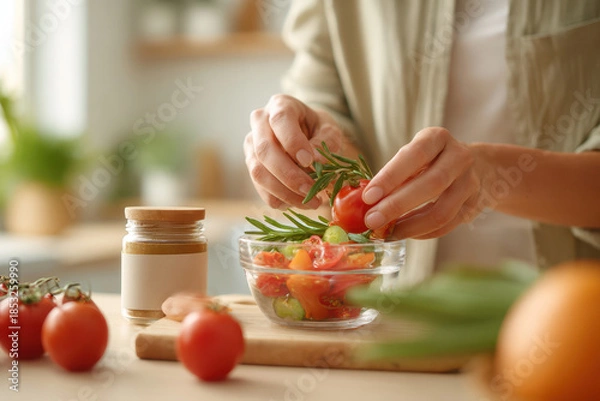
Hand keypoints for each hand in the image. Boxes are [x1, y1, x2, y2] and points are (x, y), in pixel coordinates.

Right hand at [244, 94, 353, 209]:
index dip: (293, 142)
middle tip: (312, 190)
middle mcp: (260, 122)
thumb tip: (315, 162)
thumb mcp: (330, 130)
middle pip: (265, 150)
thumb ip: (326, 142)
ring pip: (258, 172)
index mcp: (281, 105)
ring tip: (311, 202)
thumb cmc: (319, 130)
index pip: (280, 120)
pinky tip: (298, 202)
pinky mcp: (252, 166)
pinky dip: (279, 199)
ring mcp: (251, 145)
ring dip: (284, 192)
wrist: (307, 136)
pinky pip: (259, 188)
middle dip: (289, 175)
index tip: (309, 161)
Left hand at [362, 127, 483, 238]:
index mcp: (437, 138)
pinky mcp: (474, 206)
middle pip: (431, 184)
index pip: (414, 156)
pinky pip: (447, 225)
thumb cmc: (433, 160)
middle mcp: (459, 157)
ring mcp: (470, 182)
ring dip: (410, 226)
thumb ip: (395, 174)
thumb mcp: (416, 155)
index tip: (368, 197)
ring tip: (387, 233)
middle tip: (372, 221)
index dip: (390, 177)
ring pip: (442, 211)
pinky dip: (423, 233)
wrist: (481, 166)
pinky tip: (405, 234)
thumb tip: (365, 202)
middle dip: (397, 205)